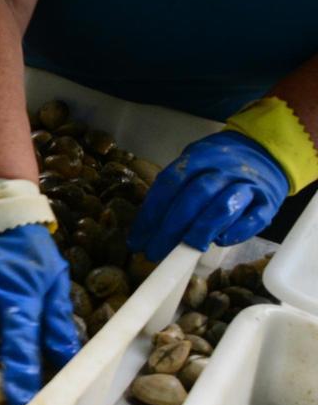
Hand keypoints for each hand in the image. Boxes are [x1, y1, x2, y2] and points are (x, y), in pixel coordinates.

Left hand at [128, 132, 287, 261]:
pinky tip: (218, 242)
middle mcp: (224, 169)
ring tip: (181, 252)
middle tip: (153, 252)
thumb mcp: (191, 164)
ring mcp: (248, 185)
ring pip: (223, 208)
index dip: (150, 214)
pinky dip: (234, 233)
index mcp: (198, 158)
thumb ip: (173, 190)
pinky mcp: (268, 203)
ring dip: (199, 232)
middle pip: (194, 198)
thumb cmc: (216, 165)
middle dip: (169, 229)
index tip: (137, 239)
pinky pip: (253, 220)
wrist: (263, 152)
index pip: (169, 185)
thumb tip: (145, 229)